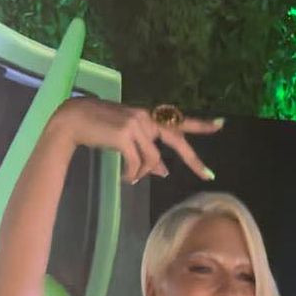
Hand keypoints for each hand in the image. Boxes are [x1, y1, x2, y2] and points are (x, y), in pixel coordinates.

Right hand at [52, 97, 221, 183]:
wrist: (75, 119)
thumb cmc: (100, 130)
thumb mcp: (128, 140)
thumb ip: (147, 153)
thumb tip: (163, 171)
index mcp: (148, 116)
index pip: (178, 121)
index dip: (200, 125)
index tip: (221, 125)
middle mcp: (146, 116)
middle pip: (176, 140)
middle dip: (193, 160)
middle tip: (208, 175)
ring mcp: (136, 124)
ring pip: (152, 160)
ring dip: (143, 174)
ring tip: (131, 178)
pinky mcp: (125, 135)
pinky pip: (137, 165)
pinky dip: (133, 176)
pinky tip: (126, 179)